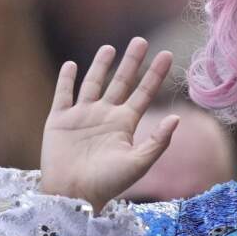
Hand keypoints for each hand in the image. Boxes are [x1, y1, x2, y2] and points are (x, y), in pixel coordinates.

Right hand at [39, 38, 177, 213]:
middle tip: (141, 40)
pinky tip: (72, 65)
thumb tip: (178, 118)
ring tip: (110, 48)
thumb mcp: (138, 163)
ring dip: (100, 66)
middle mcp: (105, 116)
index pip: (144, 93)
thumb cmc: (107, 184)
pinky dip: (67, 79)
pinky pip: (63, 94)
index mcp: (125, 124)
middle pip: (121, 82)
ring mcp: (81, 117)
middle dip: (131, 62)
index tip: (169, 55)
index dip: (155, 74)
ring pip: (93, 84)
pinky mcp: (58, 120)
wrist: (72, 195)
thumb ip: (158, 141)